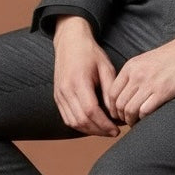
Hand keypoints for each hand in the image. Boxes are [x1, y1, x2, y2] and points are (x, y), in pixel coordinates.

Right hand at [53, 16, 118, 136]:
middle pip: (81, 120)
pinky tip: (92, 125)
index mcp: (78, 81)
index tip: (116, 129)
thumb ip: (110, 90)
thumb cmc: (90, 53)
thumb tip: (115, 112)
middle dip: (99, 130)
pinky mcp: (57, 97)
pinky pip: (67, 118)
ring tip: (104, 130)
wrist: (70, 42)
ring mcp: (59, 94)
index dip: (104, 124)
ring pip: (73, 122)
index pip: (90, 111)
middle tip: (113, 132)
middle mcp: (65, 90)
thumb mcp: (106, 67)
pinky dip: (80, 125)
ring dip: (89, 130)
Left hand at [108, 30, 174, 125]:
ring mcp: (149, 84)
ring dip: (131, 120)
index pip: (112, 92)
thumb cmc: (172, 55)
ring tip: (135, 123)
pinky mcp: (163, 92)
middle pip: (119, 104)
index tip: (117, 113)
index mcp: (131, 66)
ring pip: (130, 110)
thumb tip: (126, 91)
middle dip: (120, 116)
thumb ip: (134, 73)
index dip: (112, 107)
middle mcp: (137, 75)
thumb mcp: (146, 59)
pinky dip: (143, 119)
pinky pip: (145, 111)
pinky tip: (146, 120)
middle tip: (126, 121)